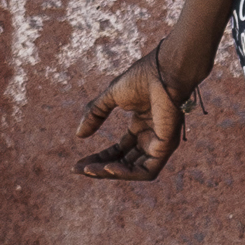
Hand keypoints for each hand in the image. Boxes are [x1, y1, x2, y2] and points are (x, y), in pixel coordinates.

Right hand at [74, 52, 188, 181]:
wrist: (163, 71)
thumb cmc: (144, 78)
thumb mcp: (112, 97)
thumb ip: (96, 114)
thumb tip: (79, 135)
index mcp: (142, 125)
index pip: (120, 150)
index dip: (99, 157)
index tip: (78, 163)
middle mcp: (152, 137)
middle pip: (125, 162)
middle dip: (100, 168)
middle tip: (79, 170)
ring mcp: (160, 143)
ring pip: (134, 170)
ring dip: (110, 173)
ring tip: (90, 170)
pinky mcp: (167, 147)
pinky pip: (147, 171)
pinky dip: (128, 173)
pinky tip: (109, 168)